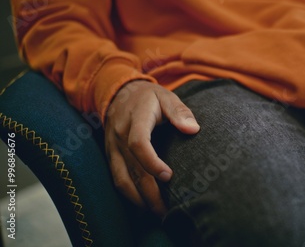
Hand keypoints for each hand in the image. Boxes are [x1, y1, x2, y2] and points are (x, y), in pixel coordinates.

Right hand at [105, 80, 199, 216]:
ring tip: (157, 213)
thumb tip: (193, 129)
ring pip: (121, 179)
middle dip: (149, 193)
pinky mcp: (110, 156)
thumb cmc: (148, 98)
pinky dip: (129, 195)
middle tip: (167, 210)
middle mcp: (120, 136)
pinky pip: (117, 179)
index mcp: (135, 119)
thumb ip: (180, 111)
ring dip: (138, 200)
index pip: (138, 143)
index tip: (168, 176)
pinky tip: (144, 206)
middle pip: (132, 169)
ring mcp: (113, 148)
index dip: (151, 162)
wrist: (118, 93)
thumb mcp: (166, 96)